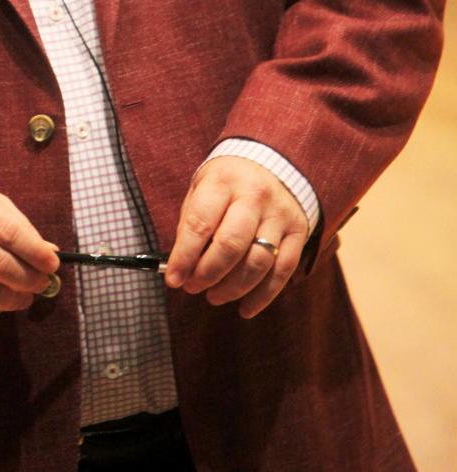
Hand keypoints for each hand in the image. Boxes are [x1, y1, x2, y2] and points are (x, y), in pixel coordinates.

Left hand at [164, 156, 308, 318]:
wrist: (273, 162)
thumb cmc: (228, 182)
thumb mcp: (202, 187)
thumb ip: (191, 222)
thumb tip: (180, 266)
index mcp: (223, 182)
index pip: (200, 223)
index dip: (184, 256)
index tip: (173, 279)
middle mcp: (254, 196)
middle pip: (231, 245)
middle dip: (208, 274)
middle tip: (193, 288)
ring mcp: (279, 215)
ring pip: (258, 262)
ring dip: (233, 288)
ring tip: (214, 296)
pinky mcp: (298, 231)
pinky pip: (282, 271)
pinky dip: (263, 296)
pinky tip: (245, 308)